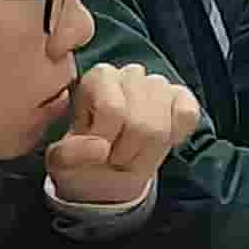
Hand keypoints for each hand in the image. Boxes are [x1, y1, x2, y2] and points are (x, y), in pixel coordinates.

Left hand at [45, 63, 200, 210]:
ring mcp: (158, 84)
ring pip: (162, 127)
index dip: (107, 141)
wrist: (108, 175)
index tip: (98, 153)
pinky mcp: (182, 97)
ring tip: (132, 153)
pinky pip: (187, 116)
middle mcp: (130, 73)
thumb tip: (101, 148)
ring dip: (146, 152)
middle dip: (127, 152)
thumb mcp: (61, 162)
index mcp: (97, 78)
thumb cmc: (83, 161)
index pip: (113, 109)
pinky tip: (159, 142)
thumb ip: (70, 154)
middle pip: (140, 123)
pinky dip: (175, 137)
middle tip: (115, 158)